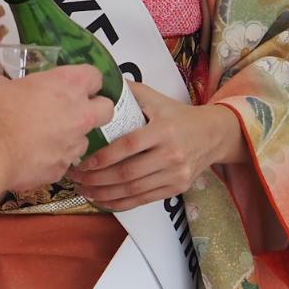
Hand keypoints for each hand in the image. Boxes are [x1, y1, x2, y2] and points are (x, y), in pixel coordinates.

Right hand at [0, 67, 112, 194]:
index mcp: (67, 85)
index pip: (95, 76)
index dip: (86, 79)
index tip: (74, 84)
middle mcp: (79, 114)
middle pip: (107, 109)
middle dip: (96, 109)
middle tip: (73, 110)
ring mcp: (73, 145)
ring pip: (85, 140)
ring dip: (71, 137)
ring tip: (47, 137)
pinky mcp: (61, 170)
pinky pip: (63, 163)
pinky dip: (52, 159)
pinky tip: (33, 157)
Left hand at [68, 84, 249, 211]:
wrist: (212, 135)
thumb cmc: (177, 115)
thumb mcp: (157, 99)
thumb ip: (130, 93)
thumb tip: (99, 85)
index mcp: (164, 129)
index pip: (128, 146)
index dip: (103, 157)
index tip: (83, 162)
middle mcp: (171, 154)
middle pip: (128, 173)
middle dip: (97, 179)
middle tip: (75, 178)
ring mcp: (175, 174)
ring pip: (133, 190)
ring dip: (104, 194)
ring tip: (83, 190)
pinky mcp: (176, 188)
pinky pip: (143, 200)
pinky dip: (120, 203)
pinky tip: (102, 200)